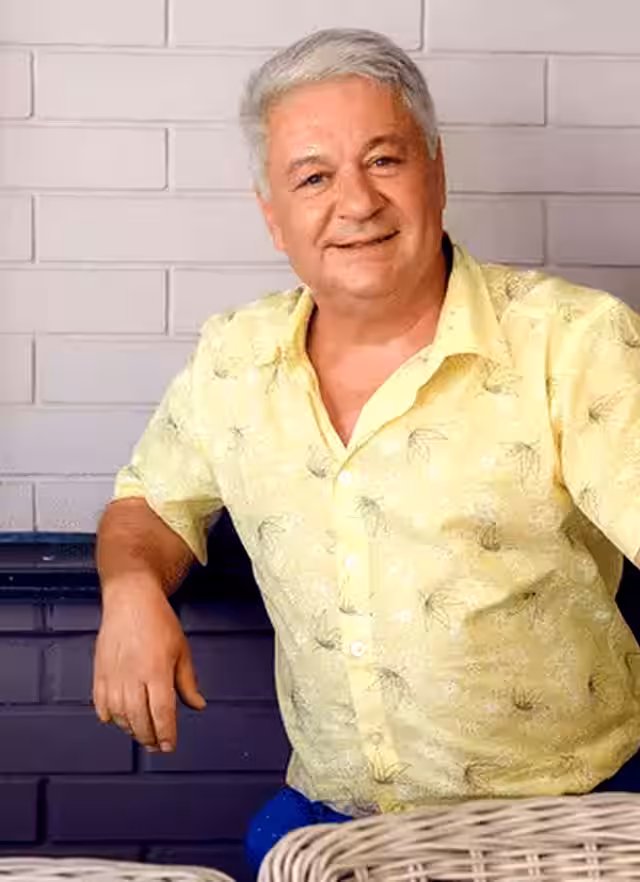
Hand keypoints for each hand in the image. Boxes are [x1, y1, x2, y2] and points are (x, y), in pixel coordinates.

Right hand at [92, 580, 205, 750]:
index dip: (166, 734)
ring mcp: (113, 676)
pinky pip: (101, 704)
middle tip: (158, 745)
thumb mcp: (181, 649)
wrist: (130, 599)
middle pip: (139, 720)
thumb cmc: (158, 620)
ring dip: (131, 730)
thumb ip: (187, 681)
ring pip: (119, 716)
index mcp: (156, 671)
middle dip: (149, 738)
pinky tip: (119, 719)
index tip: (170, 745)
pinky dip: (110, 717)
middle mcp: (132, 677)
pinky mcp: (99, 672)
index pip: (161, 713)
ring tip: (142, 733)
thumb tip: (198, 705)